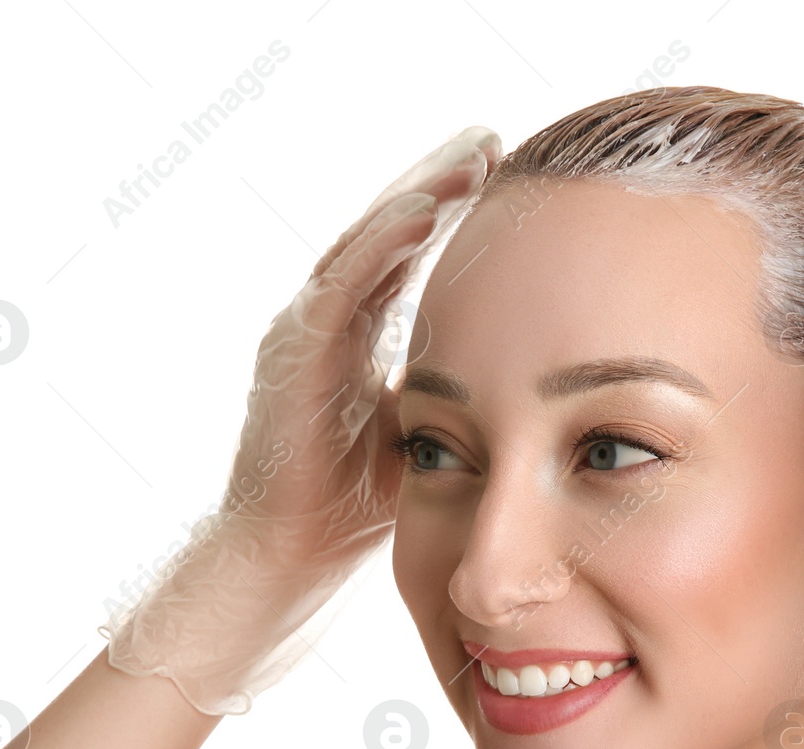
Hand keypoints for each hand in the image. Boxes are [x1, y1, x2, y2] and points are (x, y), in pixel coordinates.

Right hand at [98, 127, 501, 715]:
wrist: (290, 554)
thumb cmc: (352, 500)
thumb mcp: (418, 426)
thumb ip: (445, 384)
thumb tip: (513, 362)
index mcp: (353, 333)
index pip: (403, 254)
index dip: (446, 209)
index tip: (499, 170)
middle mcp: (324, 319)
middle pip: (385, 230)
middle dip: (437, 181)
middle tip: (489, 139)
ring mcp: (303, 330)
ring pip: (365, 242)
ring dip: (419, 195)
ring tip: (470, 158)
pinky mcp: (294, 354)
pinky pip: (342, 283)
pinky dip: (383, 243)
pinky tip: (426, 210)